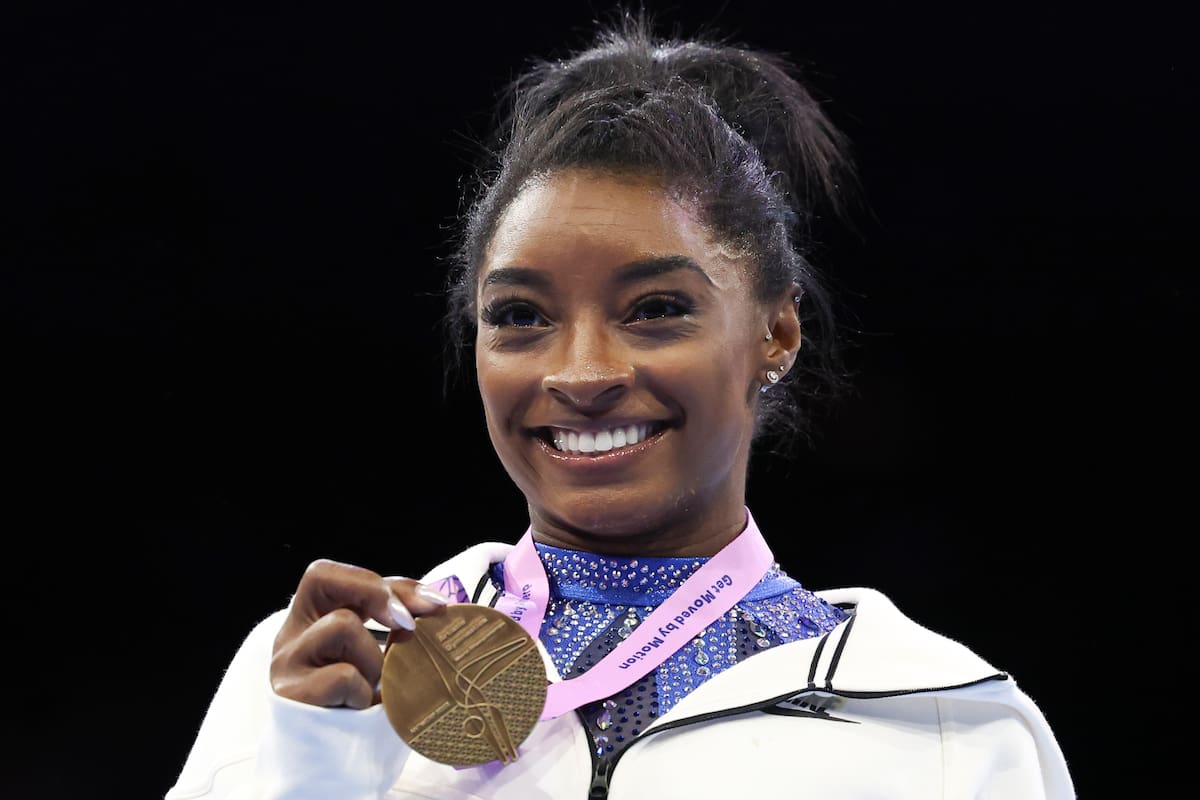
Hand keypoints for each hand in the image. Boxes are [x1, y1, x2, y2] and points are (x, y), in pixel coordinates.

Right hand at [270, 559, 449, 708]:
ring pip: (342, 625)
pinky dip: (363, 693)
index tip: (433, 605)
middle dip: (376, 592)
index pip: (338, 573)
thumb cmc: (360, 705)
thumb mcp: (379, 657)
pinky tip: (358, 709)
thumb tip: (437, 606)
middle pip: (320, 575)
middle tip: (408, 625)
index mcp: (311, 618)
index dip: (388, 581)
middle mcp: (291, 633)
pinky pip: (344, 675)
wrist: (332, 768)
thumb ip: (394, 627)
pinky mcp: (290, 694)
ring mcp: (285, 662)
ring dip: (374, 658)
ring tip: (373, 688)